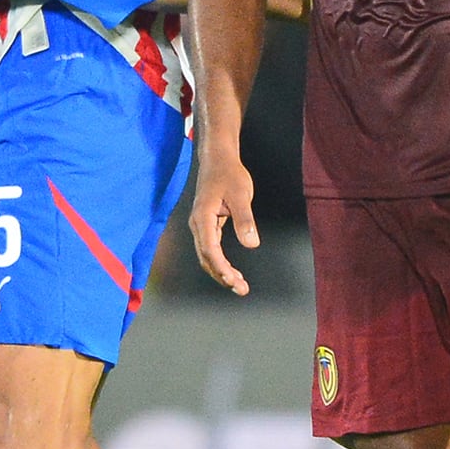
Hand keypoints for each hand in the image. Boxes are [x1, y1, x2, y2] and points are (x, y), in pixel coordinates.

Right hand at [189, 150, 259, 295]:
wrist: (218, 159)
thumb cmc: (230, 174)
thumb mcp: (241, 194)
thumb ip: (245, 219)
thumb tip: (252, 244)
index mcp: (202, 217)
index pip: (209, 249)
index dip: (220, 267)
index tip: (233, 281)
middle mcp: (197, 224)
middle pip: (206, 257)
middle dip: (222, 276)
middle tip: (242, 289)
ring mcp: (201, 225)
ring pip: (207, 256)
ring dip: (221, 272)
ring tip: (240, 286)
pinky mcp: (207, 225)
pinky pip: (211, 249)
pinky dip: (221, 263)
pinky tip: (233, 272)